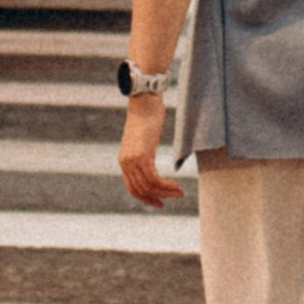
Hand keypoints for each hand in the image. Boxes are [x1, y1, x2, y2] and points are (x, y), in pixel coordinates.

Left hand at [118, 90, 181, 208]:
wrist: (144, 101)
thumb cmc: (146, 116)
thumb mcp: (142, 139)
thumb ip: (143, 153)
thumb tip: (149, 160)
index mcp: (124, 160)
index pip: (132, 189)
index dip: (147, 199)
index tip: (161, 203)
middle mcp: (126, 162)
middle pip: (141, 190)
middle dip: (159, 197)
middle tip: (176, 196)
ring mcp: (133, 160)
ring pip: (148, 186)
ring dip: (166, 192)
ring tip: (180, 192)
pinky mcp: (142, 155)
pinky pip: (154, 178)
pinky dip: (166, 185)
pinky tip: (176, 184)